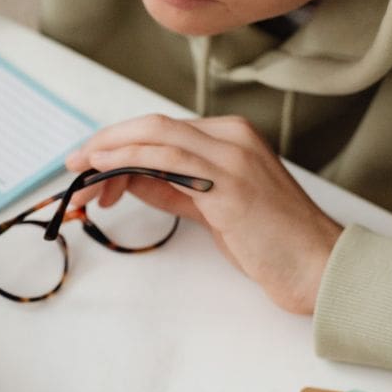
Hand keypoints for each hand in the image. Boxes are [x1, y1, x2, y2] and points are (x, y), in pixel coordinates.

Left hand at [65, 115, 341, 313]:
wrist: (319, 266)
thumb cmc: (272, 243)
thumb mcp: (214, 209)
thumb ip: (175, 189)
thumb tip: (130, 179)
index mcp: (232, 137)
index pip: (162, 130)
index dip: (119, 142)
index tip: (90, 163)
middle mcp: (232, 137)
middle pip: (153, 126)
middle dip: (105, 142)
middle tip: (73, 165)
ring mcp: (233, 157)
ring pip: (156, 136)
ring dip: (109, 153)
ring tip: (81, 176)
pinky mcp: (230, 185)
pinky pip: (169, 160)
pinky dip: (130, 160)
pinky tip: (106, 171)